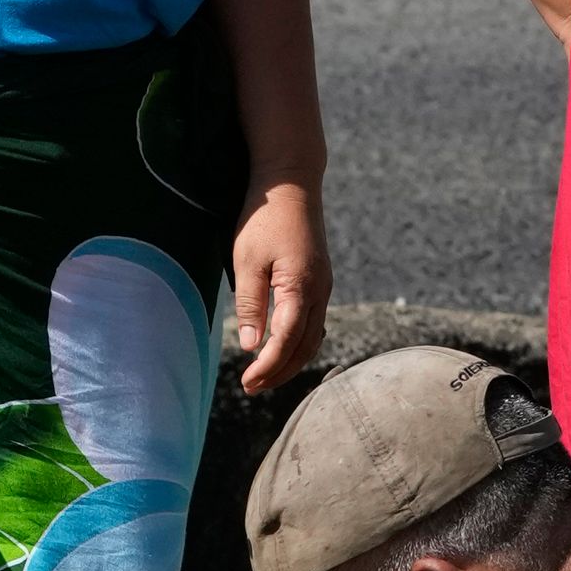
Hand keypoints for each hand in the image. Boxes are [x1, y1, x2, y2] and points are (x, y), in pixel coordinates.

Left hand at [229, 178, 328, 391]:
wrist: (291, 183)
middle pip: (305, 347)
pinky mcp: (320, 281)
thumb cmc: (264, 218)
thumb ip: (251, 303)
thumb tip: (252, 345)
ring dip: (290, 361)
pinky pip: (315, 323)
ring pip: (313, 338)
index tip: (247, 382)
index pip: (287, 340)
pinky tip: (282, 348)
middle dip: (279, 371)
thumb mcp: (247, 259)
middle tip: (251, 387)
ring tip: (263, 375)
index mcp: (302, 287)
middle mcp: (320, 291)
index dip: (268, 366)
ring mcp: (324, 287)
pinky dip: (299, 343)